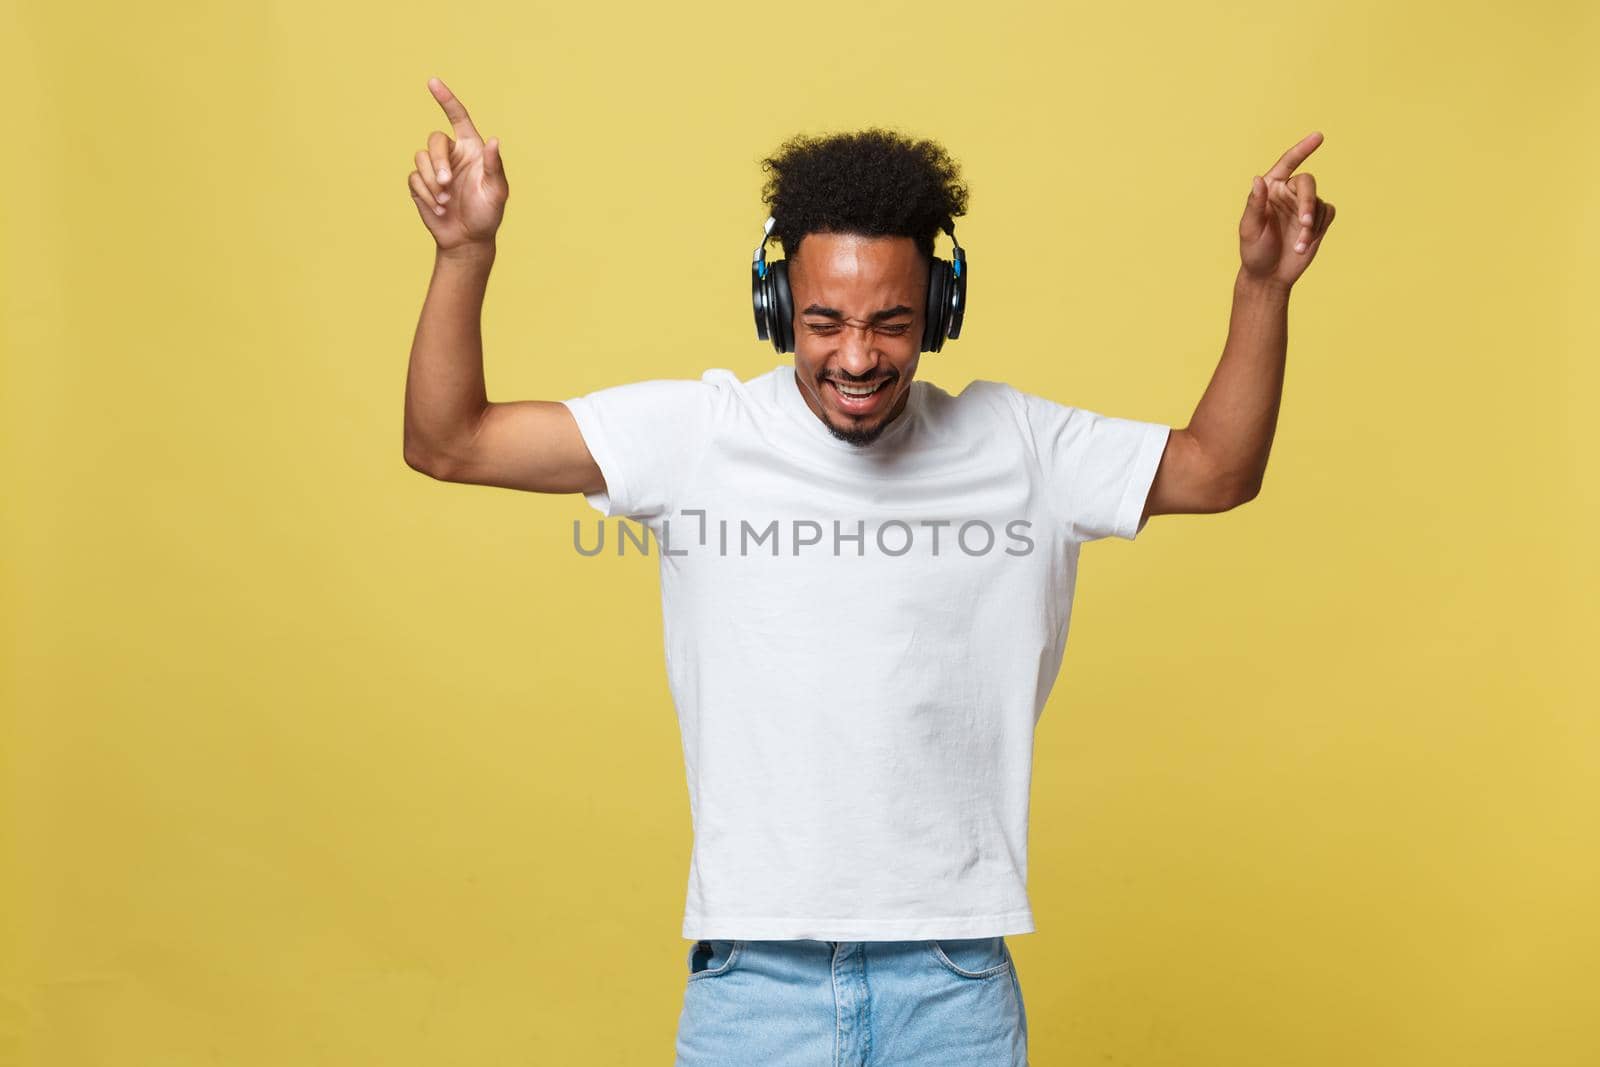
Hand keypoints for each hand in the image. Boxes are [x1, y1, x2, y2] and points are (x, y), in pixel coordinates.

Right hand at [408, 77, 507, 252]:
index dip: (446, 99)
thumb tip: (494, 141)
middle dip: (439, 163)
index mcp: (471, 149)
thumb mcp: (496, 192)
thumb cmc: (487, 214)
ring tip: (446, 202)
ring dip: (432, 182)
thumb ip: (494, 166)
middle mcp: (452, 154)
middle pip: (434, 140)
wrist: (467, 240)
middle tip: (447, 186)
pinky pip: (414, 178)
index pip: (458, 117)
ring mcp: (434, 168)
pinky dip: (425, 194)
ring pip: (421, 159)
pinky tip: (439, 209)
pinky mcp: (420, 184)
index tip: (432, 82)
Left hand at [1239, 131, 1335, 290]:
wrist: (1269, 276)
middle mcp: (1289, 193)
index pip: (1287, 163)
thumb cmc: (1254, 251)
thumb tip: (1258, 179)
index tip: (1319, 136)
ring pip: (1318, 202)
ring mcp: (1304, 206)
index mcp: (1271, 189)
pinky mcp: (1318, 220)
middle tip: (1304, 223)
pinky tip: (1305, 244)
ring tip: (1298, 246)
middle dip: (1308, 202)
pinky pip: (1327, 213)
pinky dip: (1319, 228)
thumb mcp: (1250, 229)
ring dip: (1311, 225)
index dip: (1302, 149)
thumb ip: (1255, 204)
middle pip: (1308, 183)